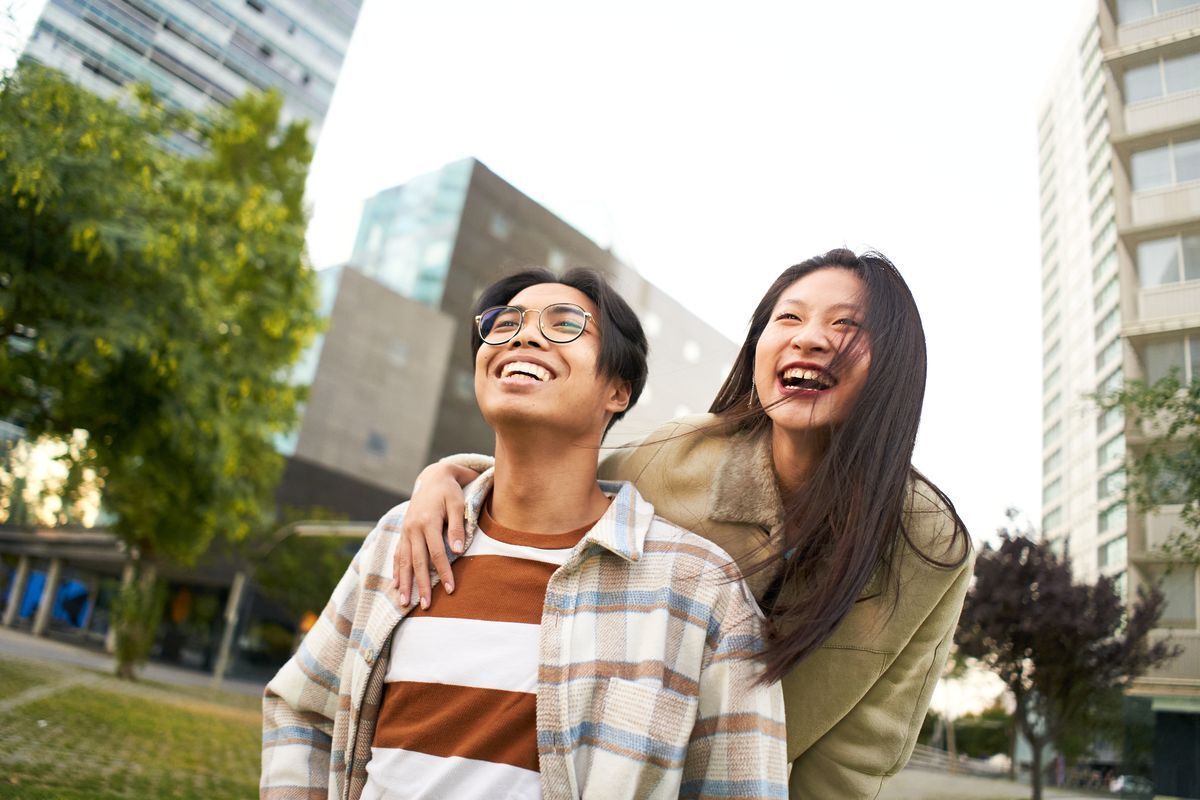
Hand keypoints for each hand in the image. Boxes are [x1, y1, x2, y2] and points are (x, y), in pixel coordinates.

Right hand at [394, 463, 477, 607]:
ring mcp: (405, 531)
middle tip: (426, 605)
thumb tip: (458, 550)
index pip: (437, 553)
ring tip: (404, 603)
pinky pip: (398, 555)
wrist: (433, 478)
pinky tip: (396, 585)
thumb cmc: (450, 492)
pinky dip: (397, 570)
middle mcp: (413, 528)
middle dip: (421, 585)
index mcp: (427, 521)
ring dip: (404, 583)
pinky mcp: (403, 533)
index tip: (449, 589)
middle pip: (418, 562)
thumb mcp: (458, 504)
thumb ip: (458, 526)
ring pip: (404, 561)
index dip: (443, 572)